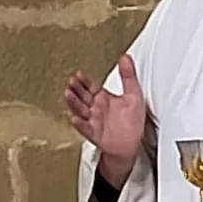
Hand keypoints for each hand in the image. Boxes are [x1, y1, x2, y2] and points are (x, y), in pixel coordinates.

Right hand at [64, 53, 147, 183]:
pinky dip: (80, 124)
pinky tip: (75, 118)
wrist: (132, 144)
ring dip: (73, 103)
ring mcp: (93, 121)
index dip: (84, 80)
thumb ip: (128, 76)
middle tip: (71, 82)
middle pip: (82, 96)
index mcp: (103, 98)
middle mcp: (95, 108)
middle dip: (76, 89)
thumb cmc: (132, 121)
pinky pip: (85, 129)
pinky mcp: (94, 134)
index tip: (78, 74)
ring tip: (68, 94)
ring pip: (80, 110)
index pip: (90, 86)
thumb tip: (125, 57)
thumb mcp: (133, 94)